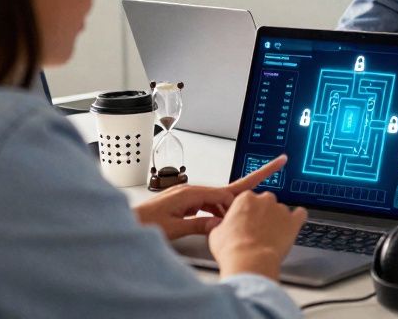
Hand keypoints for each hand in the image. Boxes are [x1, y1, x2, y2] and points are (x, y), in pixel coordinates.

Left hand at [133, 154, 290, 239]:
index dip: (247, 190)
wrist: (122, 226)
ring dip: (226, 210)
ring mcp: (185, 197)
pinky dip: (214, 213)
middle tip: (275, 167)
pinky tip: (216, 223)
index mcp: (190, 193)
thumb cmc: (142, 225)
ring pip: (216, 201)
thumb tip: (220, 224)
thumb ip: (199, 225)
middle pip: (227, 190)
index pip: (227, 191)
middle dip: (251, 183)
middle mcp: (189, 191)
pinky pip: (205, 206)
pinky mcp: (181, 205)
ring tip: (233, 222)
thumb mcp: (174, 229)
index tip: (267, 178)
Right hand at [208, 191, 307, 279]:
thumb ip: (221, 225)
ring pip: (281, 210)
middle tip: (257, 230)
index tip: (246, 221)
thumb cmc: (233, 248)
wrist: (250, 260)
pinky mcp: (293, 221)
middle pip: (266, 202)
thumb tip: (220, 227)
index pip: (248, 199)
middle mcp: (264, 200)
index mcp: (245, 199)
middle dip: (263, 214)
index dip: (247, 212)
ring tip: (271, 236)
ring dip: (278, 220)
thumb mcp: (216, 234)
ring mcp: (280, 209)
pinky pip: (300, 214)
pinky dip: (297, 218)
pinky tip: (292, 225)